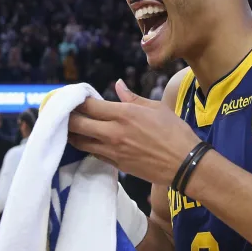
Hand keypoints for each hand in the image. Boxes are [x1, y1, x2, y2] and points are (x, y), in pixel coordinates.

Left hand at [68, 79, 200, 185]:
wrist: (185, 164)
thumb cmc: (175, 132)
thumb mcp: (156, 108)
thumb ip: (132, 98)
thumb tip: (118, 85)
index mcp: (124, 114)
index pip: (88, 105)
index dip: (77, 100)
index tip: (74, 97)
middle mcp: (113, 132)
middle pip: (77, 124)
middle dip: (67, 116)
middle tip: (66, 112)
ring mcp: (112, 151)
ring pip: (79, 142)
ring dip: (72, 133)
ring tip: (71, 126)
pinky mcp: (116, 165)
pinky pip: (93, 154)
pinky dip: (86, 146)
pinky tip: (87, 140)